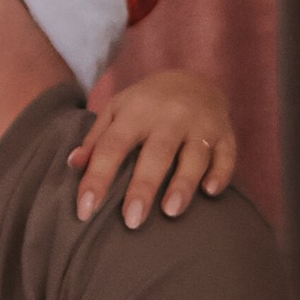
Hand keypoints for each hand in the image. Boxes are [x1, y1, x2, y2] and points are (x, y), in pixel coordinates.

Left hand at [70, 66, 237, 223]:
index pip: (113, 145)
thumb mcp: (116, 112)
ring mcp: (201, 123)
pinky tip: (210, 192)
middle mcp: (171, 115)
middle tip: (132, 220)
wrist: (193, 79)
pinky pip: (226, 154)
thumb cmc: (145, 106)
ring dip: (184, 183)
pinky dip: (221, 172)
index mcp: (137, 111)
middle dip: (144, 186)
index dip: (98, 177)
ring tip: (170, 212)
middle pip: (157, 152)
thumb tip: (72, 165)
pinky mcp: (226, 133)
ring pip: (194, 155)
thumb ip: (96, 140)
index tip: (85, 210)